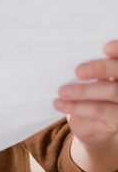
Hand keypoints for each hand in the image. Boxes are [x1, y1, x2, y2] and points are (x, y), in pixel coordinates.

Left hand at [54, 40, 117, 171]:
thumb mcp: (82, 77)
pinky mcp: (117, 117)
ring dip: (83, 91)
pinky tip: (59, 104)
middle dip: (100, 68)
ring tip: (62, 92)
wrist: (88, 124)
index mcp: (115, 66)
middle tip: (78, 71)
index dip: (117, 49)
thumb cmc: (82, 91)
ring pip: (110, 92)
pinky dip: (77, 107)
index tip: (105, 47)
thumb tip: (60, 53)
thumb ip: (80, 65)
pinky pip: (99, 111)